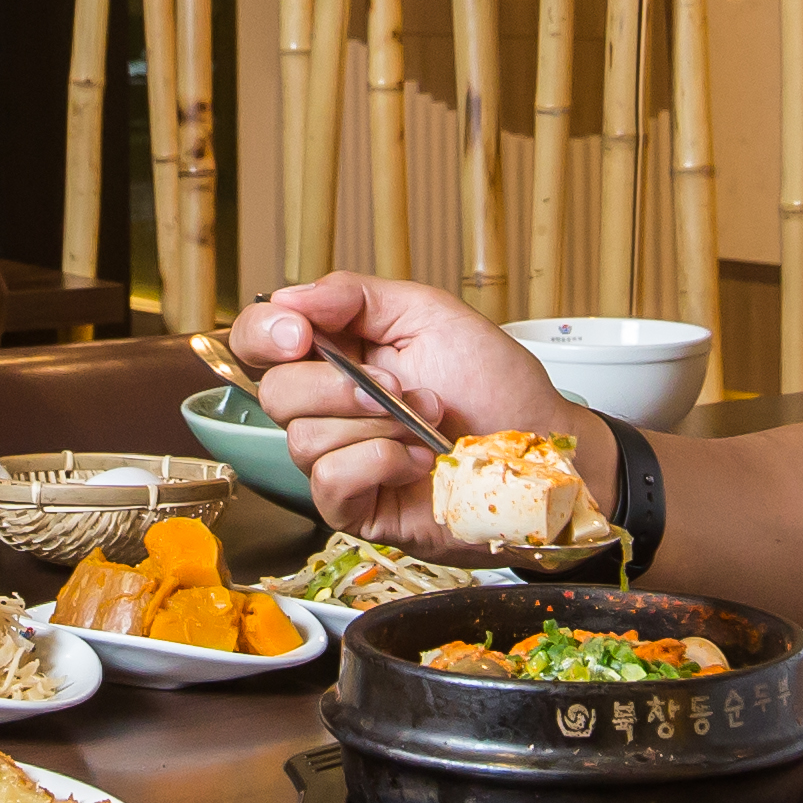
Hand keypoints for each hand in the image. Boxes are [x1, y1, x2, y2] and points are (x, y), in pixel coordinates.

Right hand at [230, 274, 564, 540]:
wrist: (541, 446)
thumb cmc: (494, 384)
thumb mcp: (430, 314)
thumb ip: (356, 295)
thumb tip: (289, 295)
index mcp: (338, 352)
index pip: (261, 340)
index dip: (263, 333)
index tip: (300, 333)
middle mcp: (329, 407)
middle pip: (275, 393)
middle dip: (338, 385)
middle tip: (399, 384)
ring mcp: (341, 459)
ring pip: (302, 439)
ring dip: (375, 425)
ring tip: (427, 422)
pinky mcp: (357, 508)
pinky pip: (329, 482)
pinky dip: (378, 462)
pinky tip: (418, 461)